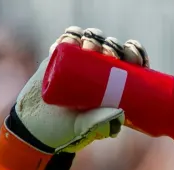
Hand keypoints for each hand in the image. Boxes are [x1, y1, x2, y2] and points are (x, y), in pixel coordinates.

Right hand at [0, 26, 149, 169]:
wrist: (37, 126)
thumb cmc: (67, 130)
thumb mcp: (86, 127)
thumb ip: (101, 123)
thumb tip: (119, 113)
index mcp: (115, 82)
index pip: (132, 62)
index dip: (137, 54)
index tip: (133, 59)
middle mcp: (100, 68)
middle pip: (113, 48)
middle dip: (114, 46)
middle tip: (109, 54)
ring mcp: (80, 60)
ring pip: (92, 41)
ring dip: (94, 37)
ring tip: (90, 46)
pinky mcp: (60, 56)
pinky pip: (68, 40)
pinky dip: (71, 35)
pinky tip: (74, 36)